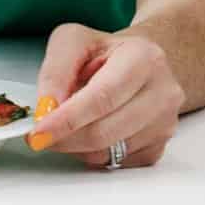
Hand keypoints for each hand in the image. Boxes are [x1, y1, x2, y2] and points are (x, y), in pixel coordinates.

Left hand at [27, 24, 184, 169]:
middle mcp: (162, 91)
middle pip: (105, 131)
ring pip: (109, 151)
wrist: (139, 61)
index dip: (68, 118)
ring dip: (77, 146)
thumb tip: (47, 108)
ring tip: (69, 123)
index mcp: (143, 58)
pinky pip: (117, 163)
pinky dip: (95, 153)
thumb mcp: (74, 41)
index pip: (102, 97)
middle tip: (40, 136)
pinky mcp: (159, 146)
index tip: (40, 131)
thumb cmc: (106, 52)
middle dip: (66, 138)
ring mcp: (165, 122)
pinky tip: (92, 130)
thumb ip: (56, 71)